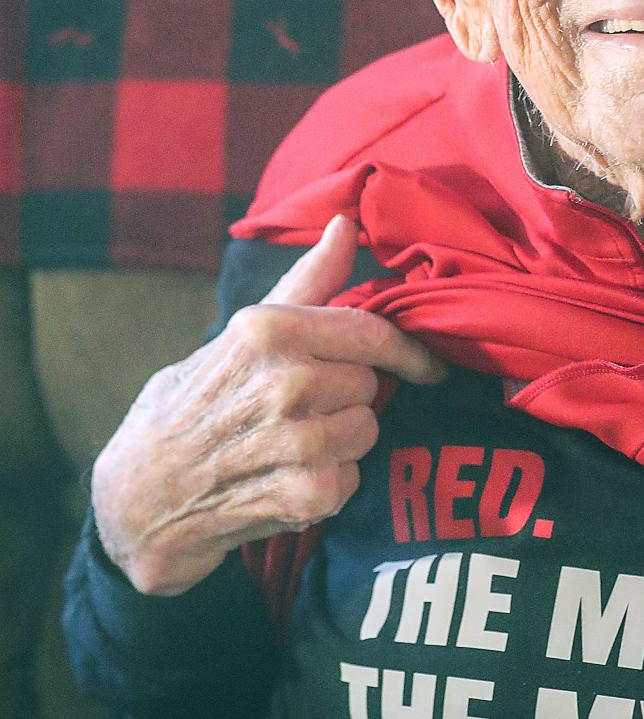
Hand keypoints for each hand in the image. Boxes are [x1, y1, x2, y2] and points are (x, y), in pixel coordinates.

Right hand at [91, 215, 443, 596]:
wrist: (140, 496)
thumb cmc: (195, 403)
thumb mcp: (240, 334)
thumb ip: (304, 282)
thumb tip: (345, 222)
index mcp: (268, 330)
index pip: (371, 332)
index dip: (408, 351)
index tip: (428, 364)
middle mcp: (285, 381)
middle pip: (370, 383)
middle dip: (345, 397)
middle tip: (296, 410)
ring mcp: (298, 440)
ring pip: (367, 429)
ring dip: (340, 442)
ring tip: (288, 445)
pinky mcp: (308, 493)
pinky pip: (353, 478)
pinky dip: (328, 484)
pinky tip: (284, 479)